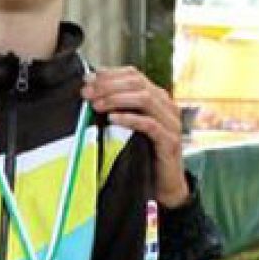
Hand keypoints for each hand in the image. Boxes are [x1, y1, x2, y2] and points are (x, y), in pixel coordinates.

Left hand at [82, 67, 191, 207]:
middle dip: (108, 85)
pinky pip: (150, 124)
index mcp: (157, 97)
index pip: (133, 74)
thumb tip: (90, 95)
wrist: (165, 185)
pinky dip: (129, 118)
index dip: (109, 74)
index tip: (87, 79)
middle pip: (137, 83)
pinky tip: (112, 118)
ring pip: (144, 99)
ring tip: (96, 105)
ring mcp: (171, 122)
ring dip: (116, 99)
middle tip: (87, 93)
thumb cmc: (144, 154)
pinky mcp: (170, 141)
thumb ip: (117, 109)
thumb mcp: (129, 127)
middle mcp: (166, 105)